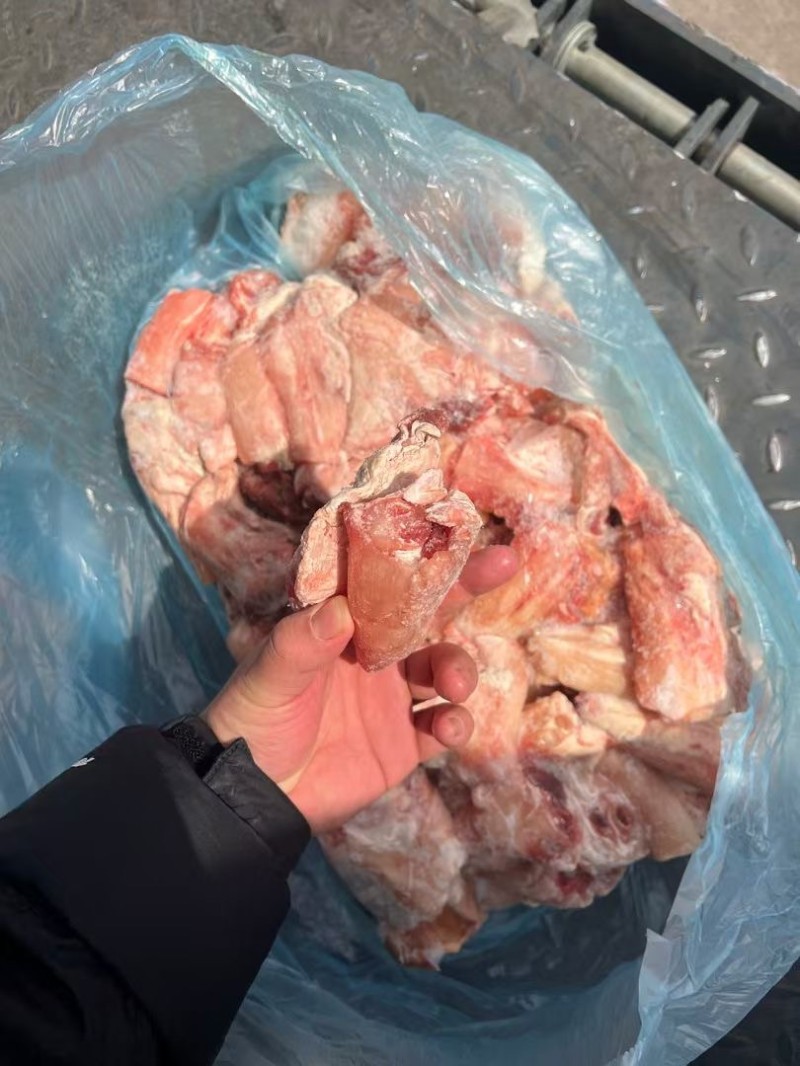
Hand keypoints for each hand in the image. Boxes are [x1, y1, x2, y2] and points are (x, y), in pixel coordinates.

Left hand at [203, 545, 516, 832]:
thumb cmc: (250, 722)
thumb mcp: (268, 678)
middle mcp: (372, 653)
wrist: (251, 799)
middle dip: (467, 585)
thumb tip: (341, 609)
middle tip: (504, 563)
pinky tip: (450, 728)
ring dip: (459, 667)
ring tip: (454, 684)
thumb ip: (299, 644)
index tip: (455, 526)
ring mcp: (391, 697)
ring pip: (443, 667)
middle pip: (428, 612)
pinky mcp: (403, 743)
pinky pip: (441, 726)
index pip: (384, 579)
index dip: (418, 552)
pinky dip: (455, 723)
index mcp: (339, 626)